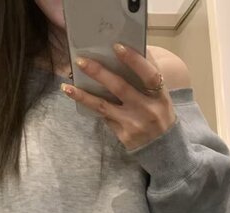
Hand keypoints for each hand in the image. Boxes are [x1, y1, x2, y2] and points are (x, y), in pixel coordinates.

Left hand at [60, 43, 176, 150]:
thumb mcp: (161, 98)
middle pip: (120, 88)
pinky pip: (105, 117)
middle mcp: (147, 110)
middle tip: (81, 61)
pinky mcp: (123, 136)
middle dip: (99, 73)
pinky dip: (93, 107)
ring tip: (66, 87)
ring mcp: (133, 124)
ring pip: (103, 106)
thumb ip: (148, 80)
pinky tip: (79, 98)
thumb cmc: (160, 116)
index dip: (133, 60)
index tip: (116, 46)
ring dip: (83, 96)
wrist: (163, 150)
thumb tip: (127, 55)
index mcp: (160, 97)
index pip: (148, 75)